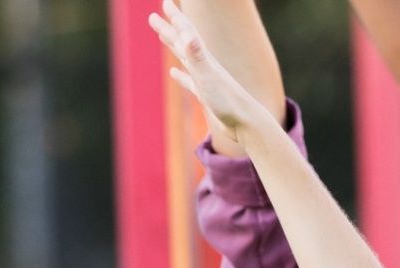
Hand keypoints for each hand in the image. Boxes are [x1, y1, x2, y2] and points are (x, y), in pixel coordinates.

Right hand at [150, 0, 260, 143]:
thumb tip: (186, 35)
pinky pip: (189, 82)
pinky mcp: (206, 96)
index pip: (186, 33)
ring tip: (164, 37)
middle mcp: (204, 66)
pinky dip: (180, 75)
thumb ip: (197, 55)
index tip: (165, 3)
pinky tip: (174, 73)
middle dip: (168, 29)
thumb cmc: (227, 101)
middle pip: (182, 43)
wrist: (246, 124)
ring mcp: (205, 81)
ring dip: (174, 46)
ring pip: (185, 58)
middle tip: (153, 16)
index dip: (175, 18)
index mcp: (204, 60)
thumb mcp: (208, 76)